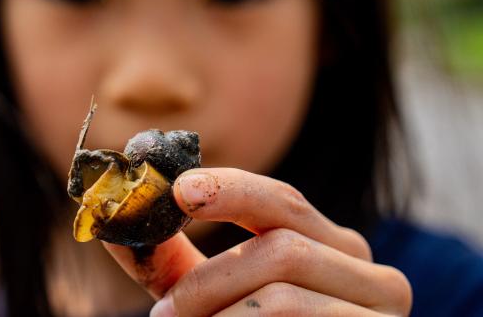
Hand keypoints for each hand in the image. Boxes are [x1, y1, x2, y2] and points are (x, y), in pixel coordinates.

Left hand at [104, 168, 411, 315]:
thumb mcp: (211, 300)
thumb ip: (172, 262)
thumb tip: (112, 222)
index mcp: (329, 246)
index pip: (282, 200)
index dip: (230, 188)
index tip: (178, 190)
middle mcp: (366, 267)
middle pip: (283, 238)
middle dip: (211, 273)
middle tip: (162, 310)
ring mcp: (381, 304)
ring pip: (283, 278)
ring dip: (216, 306)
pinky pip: (290, 310)